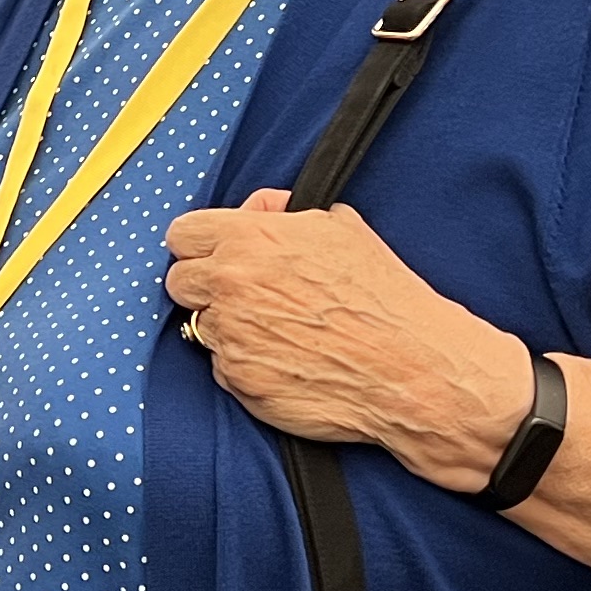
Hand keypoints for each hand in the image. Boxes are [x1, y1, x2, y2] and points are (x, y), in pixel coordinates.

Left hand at [157, 188, 529, 488]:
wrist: (411, 368)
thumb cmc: (383, 298)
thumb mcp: (339, 228)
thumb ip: (281, 211)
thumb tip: (254, 210)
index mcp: (250, 239)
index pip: (182, 233)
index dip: (200, 245)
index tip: (215, 255)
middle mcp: (231, 285)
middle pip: (178, 281)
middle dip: (205, 286)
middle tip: (244, 295)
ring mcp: (231, 336)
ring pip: (201, 326)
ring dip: (228, 327)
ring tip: (278, 331)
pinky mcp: (239, 379)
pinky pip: (221, 366)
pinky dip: (245, 363)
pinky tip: (286, 360)